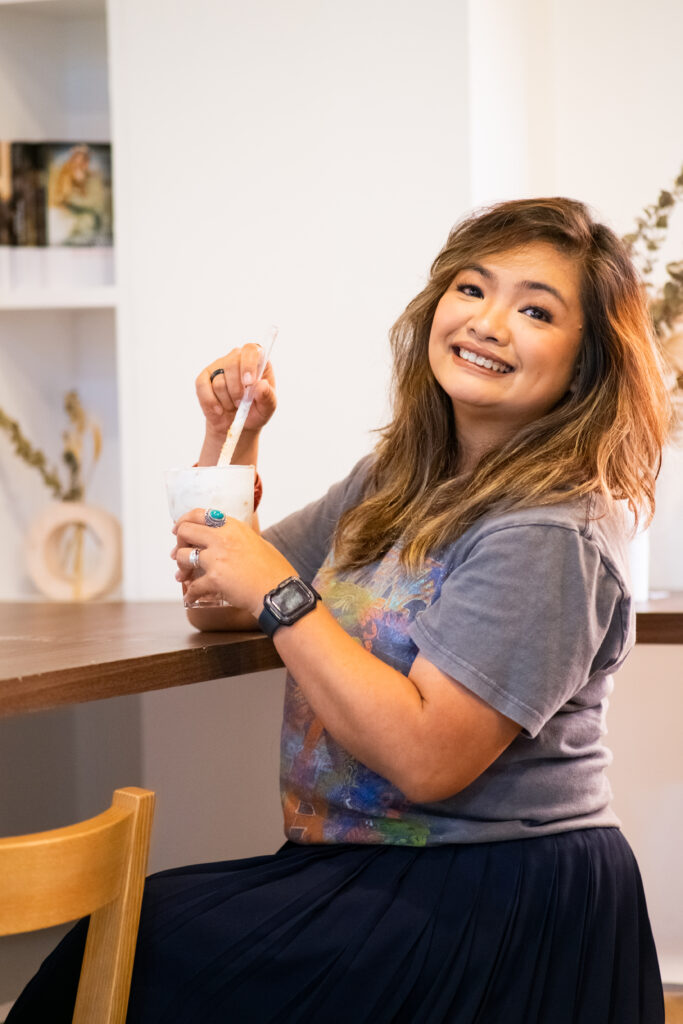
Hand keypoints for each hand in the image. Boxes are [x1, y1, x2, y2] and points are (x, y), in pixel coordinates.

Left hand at [172, 508, 293, 615]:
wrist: (279, 592)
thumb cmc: (274, 570)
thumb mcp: (258, 542)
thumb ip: (238, 538)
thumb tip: (225, 539)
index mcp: (233, 527)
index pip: (198, 514)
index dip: (183, 521)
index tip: (179, 528)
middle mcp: (222, 538)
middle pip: (185, 531)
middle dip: (178, 544)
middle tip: (178, 555)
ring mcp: (216, 558)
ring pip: (183, 556)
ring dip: (181, 568)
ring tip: (183, 577)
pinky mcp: (214, 579)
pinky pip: (193, 586)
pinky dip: (191, 593)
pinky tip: (192, 597)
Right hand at [196, 344, 276, 442]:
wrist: (236, 424)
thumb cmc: (255, 411)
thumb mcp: (267, 408)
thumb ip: (268, 397)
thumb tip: (262, 385)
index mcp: (256, 361)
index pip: (250, 350)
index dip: (248, 365)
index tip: (249, 383)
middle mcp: (235, 359)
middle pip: (232, 363)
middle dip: (237, 389)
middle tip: (241, 402)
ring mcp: (218, 367)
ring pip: (219, 381)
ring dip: (227, 400)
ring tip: (232, 406)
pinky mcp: (203, 379)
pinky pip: (202, 387)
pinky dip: (211, 402)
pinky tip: (219, 410)